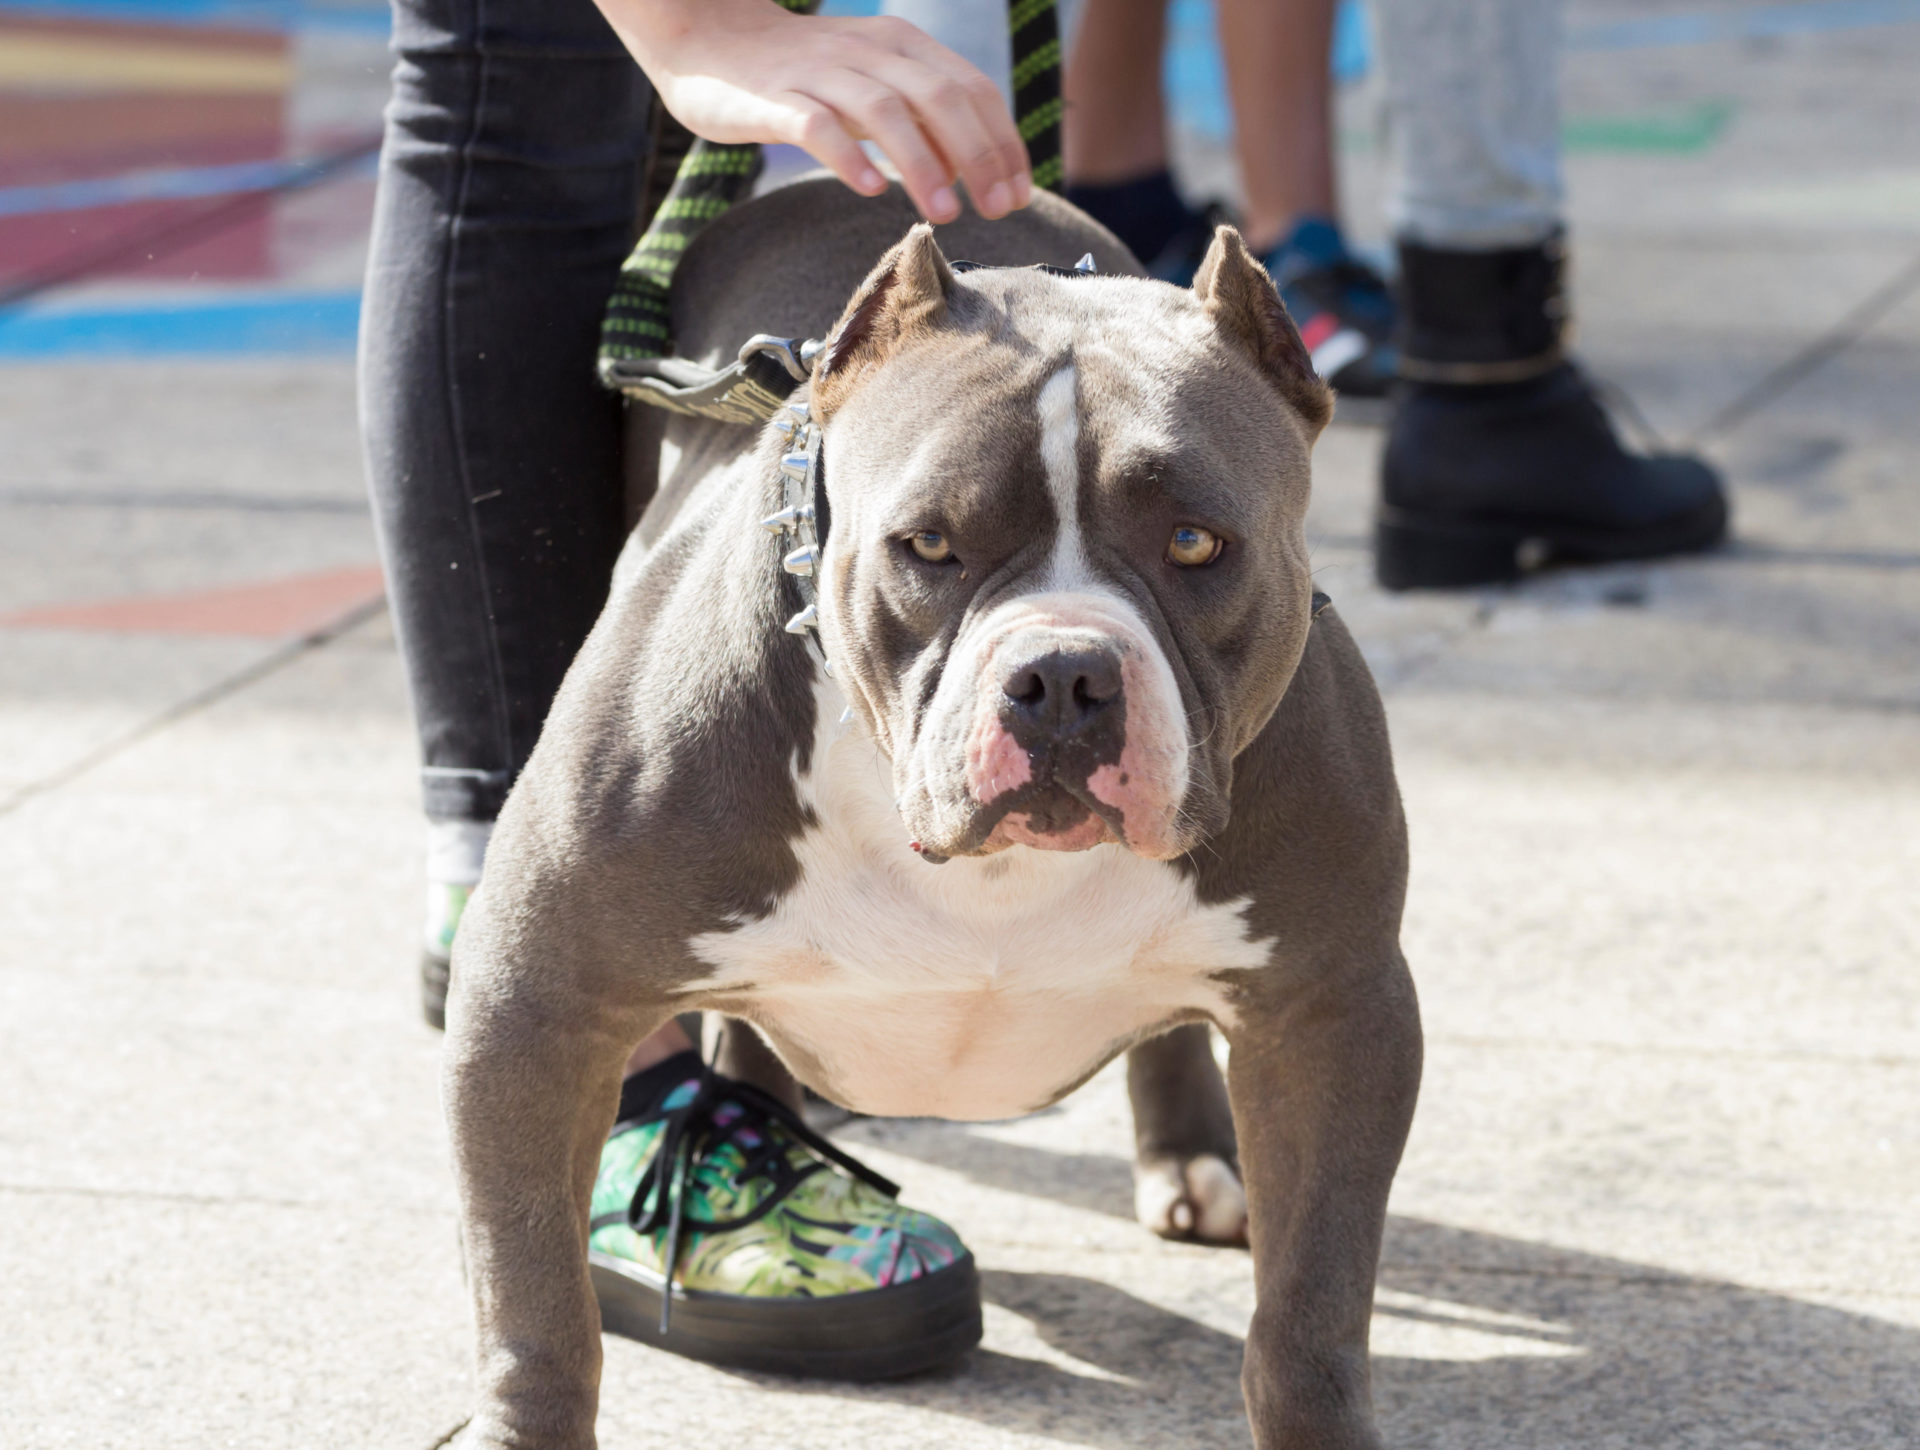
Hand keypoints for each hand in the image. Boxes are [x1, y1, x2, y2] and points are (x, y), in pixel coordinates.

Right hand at [601, 0, 1032, 222]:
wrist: (710, 40)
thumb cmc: (802, 76)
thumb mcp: (873, 87)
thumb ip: (922, 121)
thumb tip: (973, 172)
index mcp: (900, 46)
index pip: (970, 89)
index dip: (1002, 142)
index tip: (1020, 195)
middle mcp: (866, 51)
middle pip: (939, 95)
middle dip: (977, 155)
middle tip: (997, 211)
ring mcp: (819, 72)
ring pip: (883, 109)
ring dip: (922, 161)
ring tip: (945, 212)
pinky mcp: (773, 98)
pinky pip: (814, 123)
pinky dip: (846, 154)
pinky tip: (869, 188)